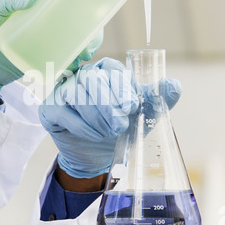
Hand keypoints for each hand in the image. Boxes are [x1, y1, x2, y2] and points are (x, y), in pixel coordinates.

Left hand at [0, 0, 104, 100]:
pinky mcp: (48, 58)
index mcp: (38, 1)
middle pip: (79, 18)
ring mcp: (49, 39)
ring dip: (88, 44)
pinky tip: (77, 64)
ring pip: (78, 38)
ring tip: (83, 55)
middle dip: (92, 28)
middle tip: (90, 42)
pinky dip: (77, 60)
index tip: (98, 5)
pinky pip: (69, 56)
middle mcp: (48, 18)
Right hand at [39, 57, 181, 178]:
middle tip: (120, 126)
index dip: (121, 86)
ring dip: (96, 117)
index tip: (131, 106)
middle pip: (91, 79)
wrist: (98, 156)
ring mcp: (63, 90)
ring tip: (108, 133)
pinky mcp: (50, 108)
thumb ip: (157, 99)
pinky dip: (81, 126)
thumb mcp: (142, 116)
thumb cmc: (120, 130)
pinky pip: (63, 111)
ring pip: (76, 94)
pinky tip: (94, 136)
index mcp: (105, 72)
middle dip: (108, 104)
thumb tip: (173, 85)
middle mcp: (82, 76)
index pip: (111, 68)